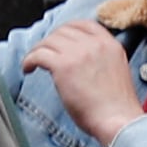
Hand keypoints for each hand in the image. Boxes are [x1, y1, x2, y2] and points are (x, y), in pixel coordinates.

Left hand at [27, 20, 143, 146]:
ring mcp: (78, 53)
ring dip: (37, 51)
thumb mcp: (115, 71)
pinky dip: (29, 61)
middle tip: (44, 53)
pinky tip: (28, 69)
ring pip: (48, 41)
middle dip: (50, 42)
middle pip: (62, 31)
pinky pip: (38, 55)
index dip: (66, 29)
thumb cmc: (117, 107)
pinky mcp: (63, 66)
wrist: (118, 121)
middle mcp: (94, 44)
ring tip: (33, 63)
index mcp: (110, 45)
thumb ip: (99, 58)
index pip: (83, 24)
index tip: (58, 38)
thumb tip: (76, 58)